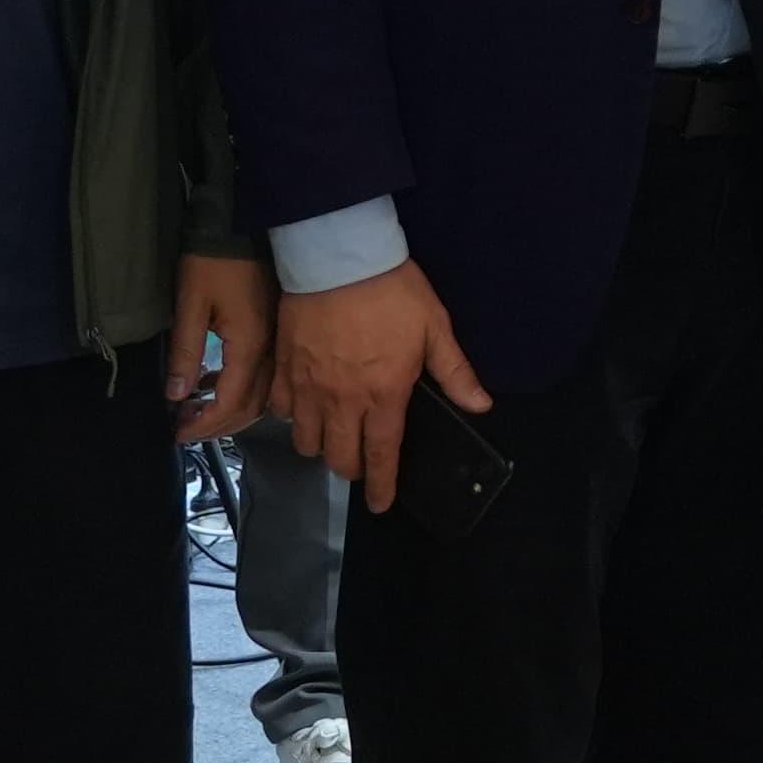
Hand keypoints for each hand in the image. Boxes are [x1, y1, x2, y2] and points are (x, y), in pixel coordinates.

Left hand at [163, 255, 275, 444]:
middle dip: (217, 425)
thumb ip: (185, 353)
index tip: (177, 433)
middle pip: (250, 406)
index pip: (230, 402)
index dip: (204, 424)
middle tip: (183, 429)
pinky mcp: (275, 333)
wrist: (243, 223)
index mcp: (249, 345)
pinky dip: (240, 391)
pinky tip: (213, 386)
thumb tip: (176, 396)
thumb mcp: (190, 305)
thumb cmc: (213, 261)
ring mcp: (277, 342)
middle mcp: (270, 350)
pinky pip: (264, 378)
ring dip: (230, 412)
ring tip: (195, 412)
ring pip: (261, 396)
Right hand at [272, 260, 492, 514]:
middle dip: (352, 470)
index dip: (383, 485)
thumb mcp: (435, 328)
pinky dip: (291, 417)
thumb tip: (481, 406)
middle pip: (339, 457)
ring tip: (333, 435)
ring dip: (320, 446)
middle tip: (361, 463)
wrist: (338, 256)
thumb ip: (455, 372)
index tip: (381, 505)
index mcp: (383, 395)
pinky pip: (280, 410)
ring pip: (306, 441)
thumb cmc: (392, 291)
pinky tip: (302, 408)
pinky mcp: (283, 368)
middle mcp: (342, 400)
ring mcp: (308, 387)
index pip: (382, 455)